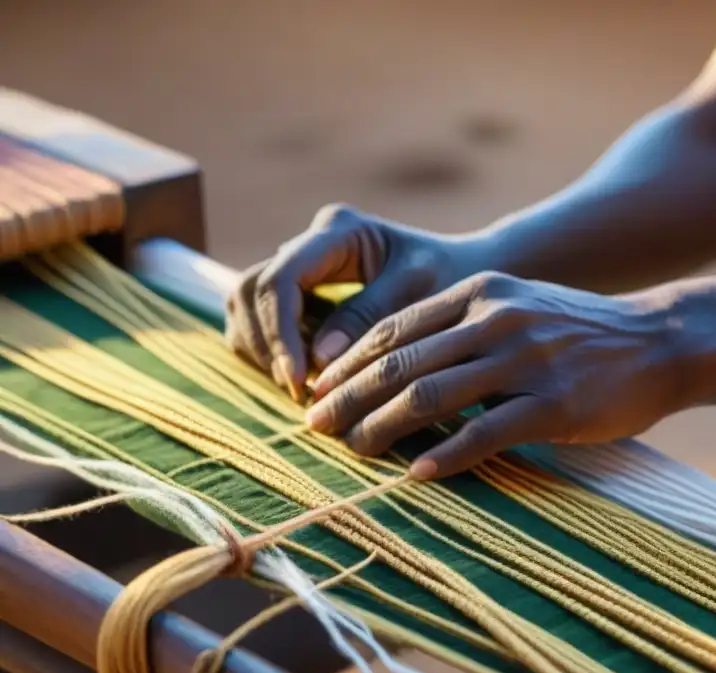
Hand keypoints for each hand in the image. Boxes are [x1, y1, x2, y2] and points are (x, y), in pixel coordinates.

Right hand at [225, 205, 480, 399]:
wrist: (463, 271)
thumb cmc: (449, 277)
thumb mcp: (419, 293)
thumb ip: (369, 319)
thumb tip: (317, 360)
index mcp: (338, 231)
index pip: (283, 278)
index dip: (281, 331)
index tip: (299, 379)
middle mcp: (309, 241)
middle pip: (251, 290)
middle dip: (266, 344)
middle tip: (298, 391)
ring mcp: (297, 262)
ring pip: (245, 304)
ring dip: (262, 349)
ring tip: (299, 388)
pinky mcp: (296, 289)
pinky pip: (257, 318)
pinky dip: (268, 350)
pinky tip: (298, 378)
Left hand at [306, 272, 694, 478]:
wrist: (660, 339)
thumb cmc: (578, 330)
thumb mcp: (516, 304)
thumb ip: (460, 324)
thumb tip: (396, 365)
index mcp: (478, 292)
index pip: (392, 329)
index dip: (346, 363)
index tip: (314, 392)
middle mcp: (495, 318)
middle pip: (400, 363)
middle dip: (348, 398)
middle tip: (315, 429)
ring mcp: (525, 359)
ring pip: (432, 396)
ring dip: (382, 428)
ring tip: (354, 453)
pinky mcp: (554, 402)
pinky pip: (485, 432)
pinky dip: (445, 455)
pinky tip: (417, 474)